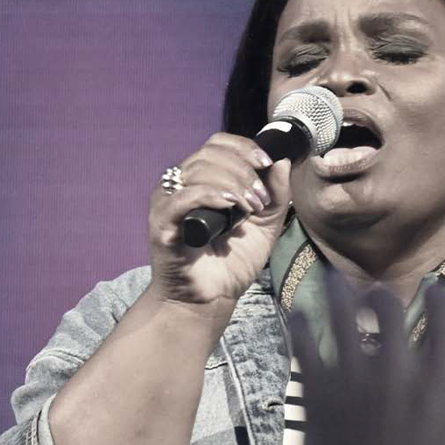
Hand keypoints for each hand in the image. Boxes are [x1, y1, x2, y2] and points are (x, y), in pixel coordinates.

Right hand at [149, 133, 292, 304]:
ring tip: (250, 208)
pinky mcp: (162, 224)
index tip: (266, 163)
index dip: (243, 147)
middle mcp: (181, 185)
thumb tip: (283, 160)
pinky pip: (182, 197)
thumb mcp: (265, 225)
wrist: (211, 300)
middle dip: (243, 170)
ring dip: (232, 183)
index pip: (218, 144)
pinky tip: (231, 206)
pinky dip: (210, 195)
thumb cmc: (231, 263)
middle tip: (261, 198)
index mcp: (202, 180)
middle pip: (209, 153)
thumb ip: (275, 194)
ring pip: (198, 170)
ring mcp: (168, 203)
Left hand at [288, 269, 444, 444]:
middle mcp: (396, 367)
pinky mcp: (319, 399)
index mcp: (441, 376)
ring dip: (338, 293)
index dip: (437, 294)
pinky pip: (305, 350)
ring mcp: (353, 380)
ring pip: (341, 316)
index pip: (441, 312)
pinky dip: (300, 329)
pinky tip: (295, 316)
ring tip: (333, 279)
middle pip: (386, 307)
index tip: (433, 288)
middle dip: (384, 295)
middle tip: (379, 293)